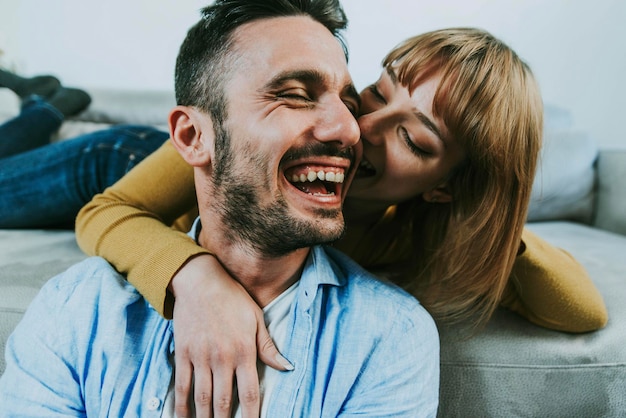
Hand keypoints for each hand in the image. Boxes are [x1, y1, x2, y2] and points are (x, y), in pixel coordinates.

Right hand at [169, 254, 291, 417]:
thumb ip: (269, 347)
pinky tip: (182, 417)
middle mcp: (222, 358)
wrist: (200, 281)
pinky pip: (181, 385)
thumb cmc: (233, 298)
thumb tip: (287, 367)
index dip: (252, 415)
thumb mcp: (256, 319)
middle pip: (224, 401)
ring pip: (202, 398)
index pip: (250, 392)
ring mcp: (200, 357)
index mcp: (244, 351)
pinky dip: (181, 405)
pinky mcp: (183, 353)